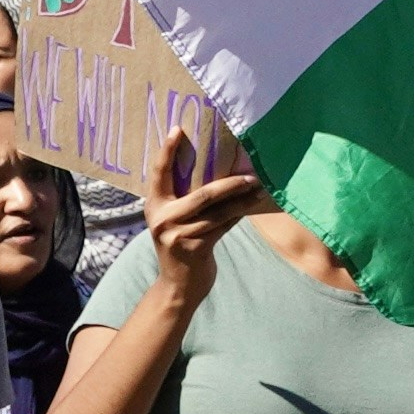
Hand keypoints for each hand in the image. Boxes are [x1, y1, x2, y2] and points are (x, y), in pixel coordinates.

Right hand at [141, 129, 276, 291]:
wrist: (178, 285)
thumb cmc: (181, 245)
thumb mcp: (173, 220)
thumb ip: (182, 200)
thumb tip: (215, 168)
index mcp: (154, 206)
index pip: (159, 173)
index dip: (167, 151)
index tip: (178, 128)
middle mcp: (163, 218)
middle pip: (203, 193)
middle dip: (230, 183)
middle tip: (251, 173)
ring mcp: (178, 234)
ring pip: (218, 210)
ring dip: (242, 199)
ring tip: (259, 187)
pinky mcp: (195, 247)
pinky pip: (224, 224)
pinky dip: (240, 214)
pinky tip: (252, 205)